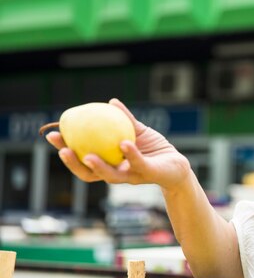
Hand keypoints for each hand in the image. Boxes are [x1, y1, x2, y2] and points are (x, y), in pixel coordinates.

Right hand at [45, 98, 190, 190]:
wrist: (178, 166)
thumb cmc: (156, 150)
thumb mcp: (139, 132)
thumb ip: (126, 120)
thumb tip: (111, 102)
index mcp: (110, 164)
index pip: (83, 159)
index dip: (66, 151)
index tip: (52, 136)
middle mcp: (117, 174)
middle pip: (89, 174)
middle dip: (73, 164)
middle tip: (62, 149)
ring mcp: (132, 176)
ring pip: (110, 176)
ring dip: (97, 166)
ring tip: (86, 155)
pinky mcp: (149, 174)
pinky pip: (138, 163)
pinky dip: (131, 154)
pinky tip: (124, 143)